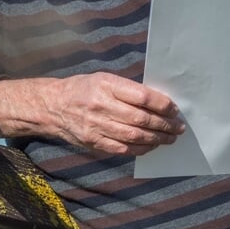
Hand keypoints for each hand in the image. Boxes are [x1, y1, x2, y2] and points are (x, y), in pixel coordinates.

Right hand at [0, 73, 184, 155]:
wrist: (52, 107)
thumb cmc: (82, 89)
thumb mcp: (103, 79)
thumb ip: (128, 90)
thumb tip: (158, 103)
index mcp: (106, 85)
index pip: (142, 97)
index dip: (162, 105)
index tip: (174, 109)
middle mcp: (101, 105)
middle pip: (141, 119)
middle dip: (164, 125)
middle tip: (178, 127)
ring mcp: (96, 126)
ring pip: (134, 137)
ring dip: (157, 139)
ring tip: (170, 138)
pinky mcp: (94, 142)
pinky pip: (123, 149)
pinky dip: (141, 149)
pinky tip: (151, 146)